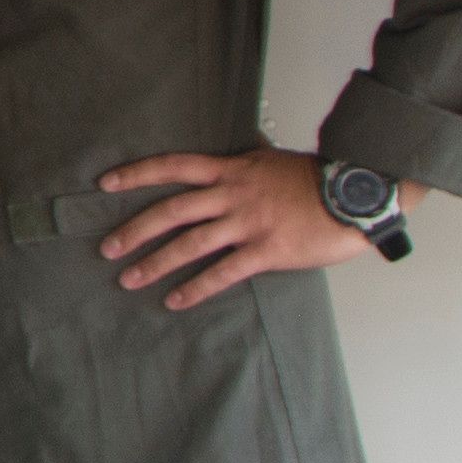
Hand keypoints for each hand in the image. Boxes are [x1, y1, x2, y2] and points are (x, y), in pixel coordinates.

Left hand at [98, 147, 416, 310]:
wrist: (355, 193)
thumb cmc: (315, 179)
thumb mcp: (268, 162)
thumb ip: (238, 171)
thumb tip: (216, 178)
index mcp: (230, 170)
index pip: (173, 166)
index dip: (137, 174)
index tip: (105, 183)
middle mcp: (232, 194)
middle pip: (171, 211)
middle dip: (135, 230)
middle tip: (107, 249)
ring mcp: (248, 223)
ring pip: (190, 243)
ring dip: (155, 263)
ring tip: (129, 280)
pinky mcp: (267, 251)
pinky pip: (223, 272)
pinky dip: (196, 287)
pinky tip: (174, 300)